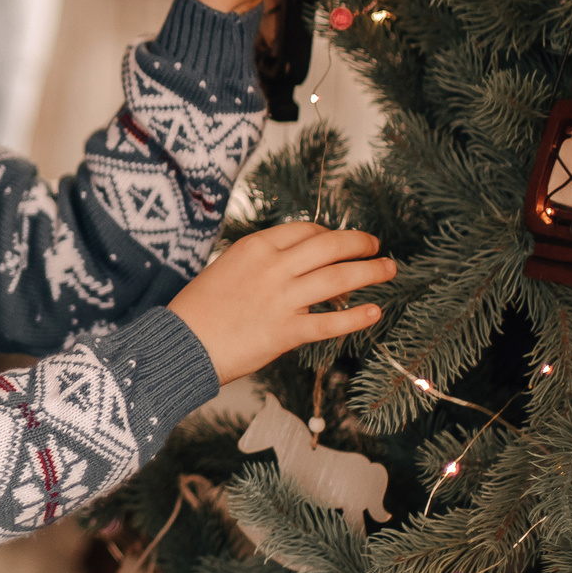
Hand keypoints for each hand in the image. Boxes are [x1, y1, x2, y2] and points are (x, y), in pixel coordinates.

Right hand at [169, 222, 393, 383]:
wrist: (182, 342)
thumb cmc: (198, 308)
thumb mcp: (227, 268)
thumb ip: (261, 262)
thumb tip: (297, 263)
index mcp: (255, 247)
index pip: (306, 230)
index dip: (330, 233)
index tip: (341, 241)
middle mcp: (272, 268)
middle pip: (330, 246)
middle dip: (360, 244)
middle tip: (375, 247)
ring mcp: (281, 299)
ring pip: (338, 279)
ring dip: (370, 272)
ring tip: (389, 270)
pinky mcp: (286, 332)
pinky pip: (330, 323)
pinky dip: (356, 318)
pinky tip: (374, 313)